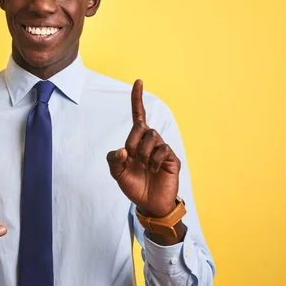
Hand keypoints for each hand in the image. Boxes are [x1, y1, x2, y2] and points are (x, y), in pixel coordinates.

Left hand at [107, 79, 180, 217]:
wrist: (149, 204)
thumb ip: (114, 160)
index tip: (139, 81)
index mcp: (136, 141)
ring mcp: (161, 149)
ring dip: (144, 152)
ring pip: (152, 136)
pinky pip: (163, 149)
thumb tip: (123, 150)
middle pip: (141, 126)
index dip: (137, 99)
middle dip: (133, 141)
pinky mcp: (171, 158)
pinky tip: (154, 170)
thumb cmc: (134, 186)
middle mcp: (150, 142)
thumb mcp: (117, 174)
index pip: (138, 116)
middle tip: (133, 159)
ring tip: (145, 166)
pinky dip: (155, 160)